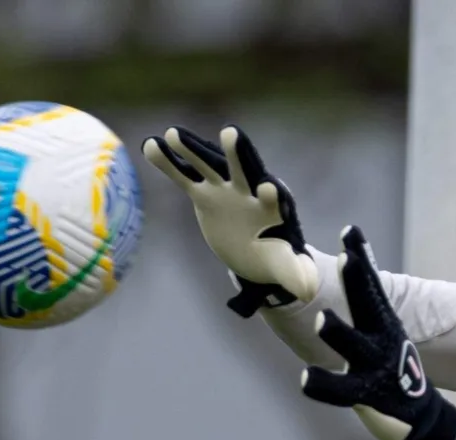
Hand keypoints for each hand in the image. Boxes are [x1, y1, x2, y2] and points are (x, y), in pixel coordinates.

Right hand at [141, 125, 319, 315]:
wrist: (254, 253)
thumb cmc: (275, 258)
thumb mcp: (287, 269)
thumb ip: (295, 275)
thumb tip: (306, 290)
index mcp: (273, 210)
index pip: (275, 200)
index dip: (272, 195)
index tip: (270, 188)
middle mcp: (249, 192)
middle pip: (244, 170)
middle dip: (238, 153)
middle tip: (231, 133)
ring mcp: (225, 189)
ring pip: (208, 166)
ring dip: (192, 150)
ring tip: (172, 133)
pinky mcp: (205, 194)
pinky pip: (184, 176)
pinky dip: (168, 162)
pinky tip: (149, 145)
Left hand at [303, 226, 455, 439]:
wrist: (419, 416)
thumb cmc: (389, 367)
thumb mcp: (381, 330)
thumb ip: (365, 302)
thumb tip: (351, 261)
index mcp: (383, 322)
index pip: (369, 285)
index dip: (360, 257)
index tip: (350, 231)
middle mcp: (381, 339)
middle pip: (367, 305)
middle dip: (357, 280)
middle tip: (346, 258)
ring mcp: (375, 367)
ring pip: (354, 346)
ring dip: (340, 333)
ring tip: (324, 319)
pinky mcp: (366, 395)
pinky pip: (341, 390)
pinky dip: (324, 385)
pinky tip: (305, 379)